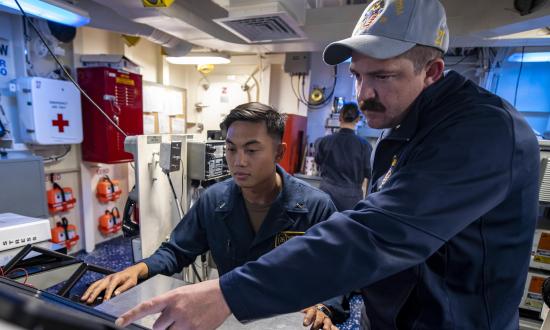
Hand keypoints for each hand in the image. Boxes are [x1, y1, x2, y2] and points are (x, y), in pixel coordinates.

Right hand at [81, 262, 147, 303]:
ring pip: (94, 284)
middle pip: (99, 285)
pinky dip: (89, 290)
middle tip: (88, 301)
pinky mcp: (103, 280)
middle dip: (93, 294)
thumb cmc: (131, 278)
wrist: (130, 271)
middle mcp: (109, 277)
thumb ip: (123, 288)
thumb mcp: (131, 283)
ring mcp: (105, 278)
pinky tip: (86, 295)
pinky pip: (95, 284)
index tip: (104, 301)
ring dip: (88, 292)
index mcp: (116, 278)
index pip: (110, 287)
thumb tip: (116, 294)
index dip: (107, 294)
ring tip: (83, 299)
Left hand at [115, 279, 230, 329]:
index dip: (131, 315)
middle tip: (177, 318)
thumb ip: (170, 306)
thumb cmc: (204, 293)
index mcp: (172, 297)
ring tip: (187, 320)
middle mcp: (176, 310)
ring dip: (175, 329)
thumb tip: (161, 321)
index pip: (147, 307)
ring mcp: (185, 322)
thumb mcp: (183, 294)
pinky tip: (194, 323)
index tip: (119, 323)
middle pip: (157, 327)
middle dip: (164, 325)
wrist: (224, 295)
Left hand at [302, 305, 337, 329]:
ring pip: (327, 323)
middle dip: (316, 324)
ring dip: (326, 327)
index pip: (310, 313)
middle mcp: (320, 314)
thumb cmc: (309, 312)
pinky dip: (335, 329)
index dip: (308, 318)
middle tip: (313, 329)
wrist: (320, 309)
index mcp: (312, 310)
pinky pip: (334, 327)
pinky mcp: (331, 324)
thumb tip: (289, 319)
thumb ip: (299, 313)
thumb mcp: (304, 310)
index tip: (304, 324)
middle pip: (319, 319)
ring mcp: (326, 319)